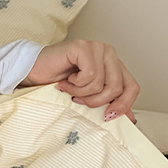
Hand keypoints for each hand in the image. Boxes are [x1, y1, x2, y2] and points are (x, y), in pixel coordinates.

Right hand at [20, 39, 139, 123]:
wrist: (34, 73)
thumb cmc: (59, 84)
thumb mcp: (89, 98)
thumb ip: (110, 105)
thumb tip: (131, 119)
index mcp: (114, 66)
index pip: (133, 87)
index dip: (124, 105)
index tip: (108, 116)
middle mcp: (109, 54)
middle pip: (116, 88)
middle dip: (96, 101)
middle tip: (78, 99)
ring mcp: (97, 48)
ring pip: (101, 84)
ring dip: (81, 92)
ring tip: (70, 87)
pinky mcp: (84, 47)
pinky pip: (89, 75)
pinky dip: (76, 84)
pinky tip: (67, 79)